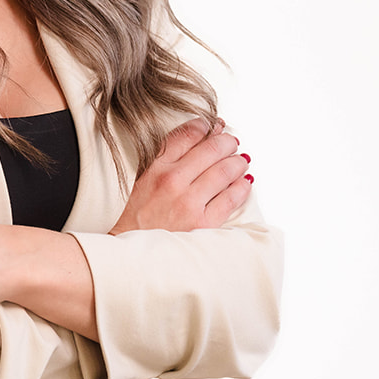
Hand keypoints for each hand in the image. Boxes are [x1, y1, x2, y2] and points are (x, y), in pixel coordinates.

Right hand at [110, 118, 251, 234]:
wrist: (133, 252)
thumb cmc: (136, 217)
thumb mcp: (143, 178)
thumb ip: (166, 158)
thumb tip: (199, 137)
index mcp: (156, 167)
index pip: (187, 135)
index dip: (205, 126)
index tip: (212, 125)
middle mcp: (172, 181)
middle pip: (211, 149)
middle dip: (227, 142)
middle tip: (232, 142)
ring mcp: (189, 202)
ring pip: (225, 171)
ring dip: (238, 162)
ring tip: (241, 161)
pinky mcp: (203, 223)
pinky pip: (231, 198)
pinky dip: (242, 187)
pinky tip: (245, 182)